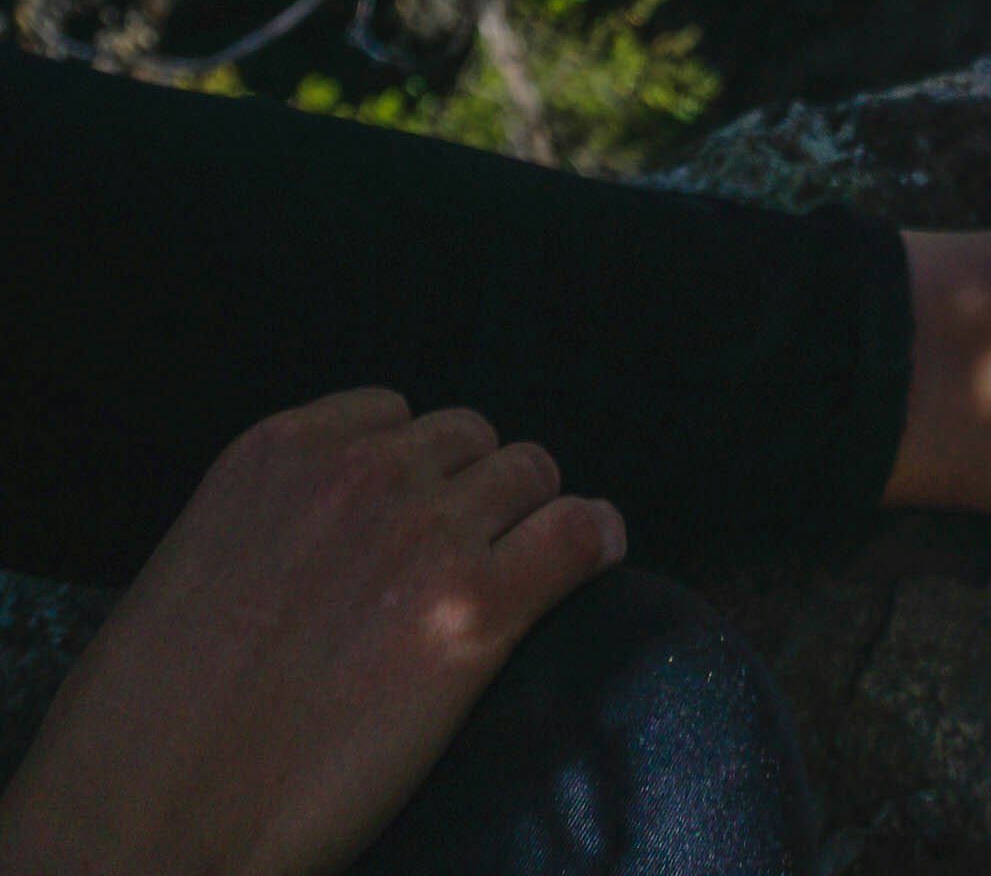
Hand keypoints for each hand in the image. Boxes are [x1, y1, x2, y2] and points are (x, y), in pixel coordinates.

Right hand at [0, 392, 623, 875]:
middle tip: (469, 551)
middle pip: (469, 441)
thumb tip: (318, 550)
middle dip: (473, 489)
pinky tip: (599, 551)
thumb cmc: (141, 726)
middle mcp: (362, 473)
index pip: (392, 417)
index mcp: (282, 451)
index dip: (412, 468)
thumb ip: (272, 525)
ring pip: (528, 473)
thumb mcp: (195, 566)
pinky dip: (594, 538)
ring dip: (529, 513)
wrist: (144, 823)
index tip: (413, 512)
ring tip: (531, 557)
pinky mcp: (472, 613)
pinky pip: (574, 535)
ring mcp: (424, 535)